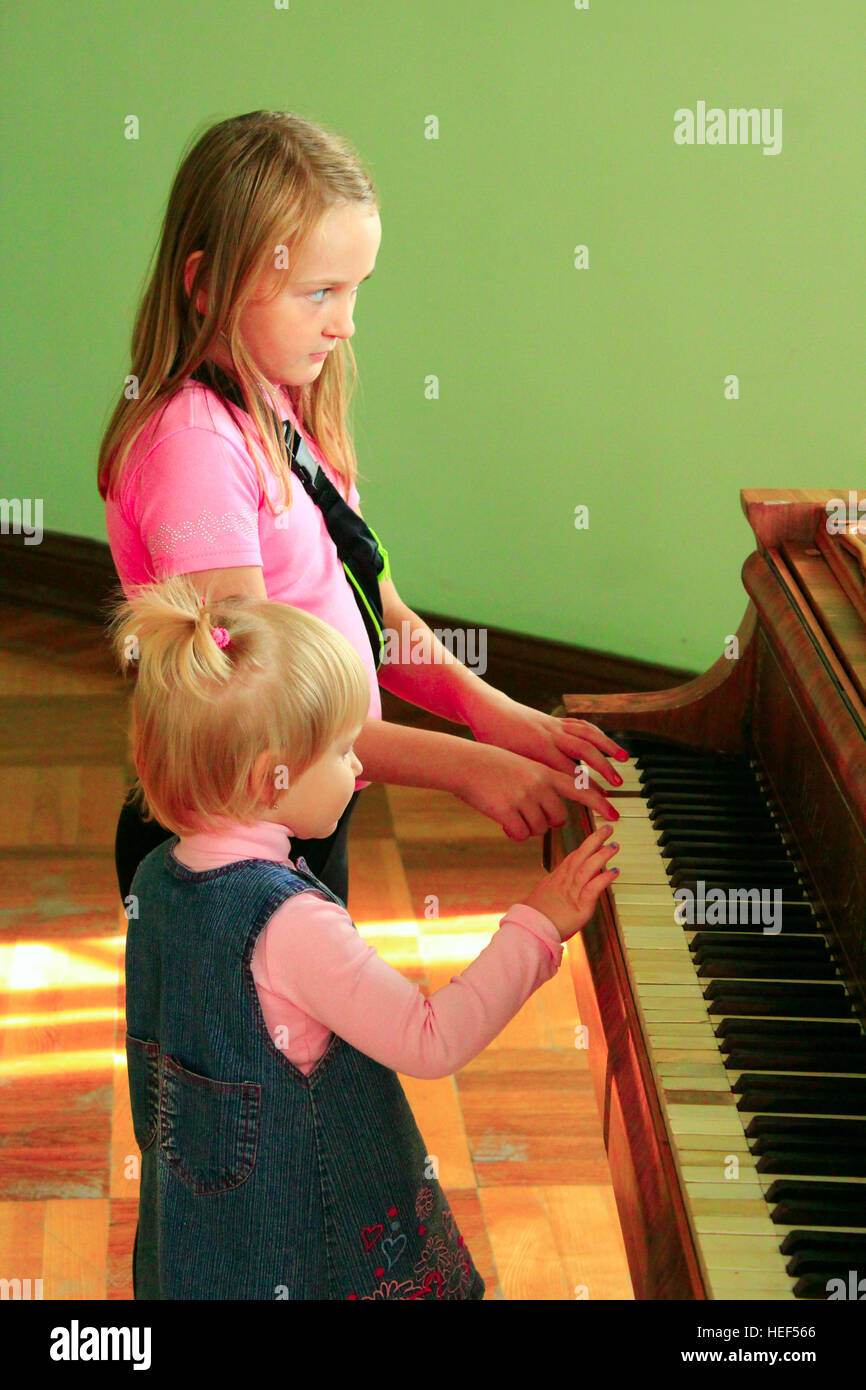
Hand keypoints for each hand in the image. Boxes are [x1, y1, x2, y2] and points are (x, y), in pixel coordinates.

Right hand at [451, 742, 621, 840]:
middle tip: (527, 814)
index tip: (616, 817)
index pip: (581, 788)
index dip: (600, 804)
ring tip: (510, 812)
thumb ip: (543, 783)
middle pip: (558, 818)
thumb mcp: (524, 766)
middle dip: (546, 822)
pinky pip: (521, 835)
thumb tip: (555, 809)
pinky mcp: (507, 810)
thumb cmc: (491, 765)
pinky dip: (513, 833)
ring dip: (526, 826)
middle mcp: (540, 783)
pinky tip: (503, 822)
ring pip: (539, 828)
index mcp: (546, 771)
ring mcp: (524, 797)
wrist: (465, 762)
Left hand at [466, 691, 628, 788]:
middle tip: (617, 786)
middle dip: (604, 769)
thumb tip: (525, 825)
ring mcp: (555, 726)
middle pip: (585, 752)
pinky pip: (581, 725)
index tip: (601, 802)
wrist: (487, 710)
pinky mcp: (555, 720)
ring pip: (587, 735)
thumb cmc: (492, 743)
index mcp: (538, 751)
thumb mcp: (506, 764)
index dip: (588, 788)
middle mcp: (550, 737)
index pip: (570, 773)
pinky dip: (597, 735)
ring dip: (608, 748)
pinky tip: (607, 744)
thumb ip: (522, 787)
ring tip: (626, 760)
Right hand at [522, 825, 619, 941]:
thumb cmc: (535, 916)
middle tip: (607, 829)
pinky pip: (593, 889)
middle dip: (595, 841)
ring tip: (613, 846)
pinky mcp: (579, 906)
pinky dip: (603, 879)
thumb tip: (561, 883)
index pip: (573, 857)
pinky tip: (614, 871)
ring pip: (588, 868)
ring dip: (602, 855)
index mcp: (557, 878)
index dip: (586, 846)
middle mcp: (565, 881)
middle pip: (581, 855)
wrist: (529, 929)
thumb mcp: (544, 895)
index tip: (596, 837)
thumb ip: (556, 887)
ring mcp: (572, 892)